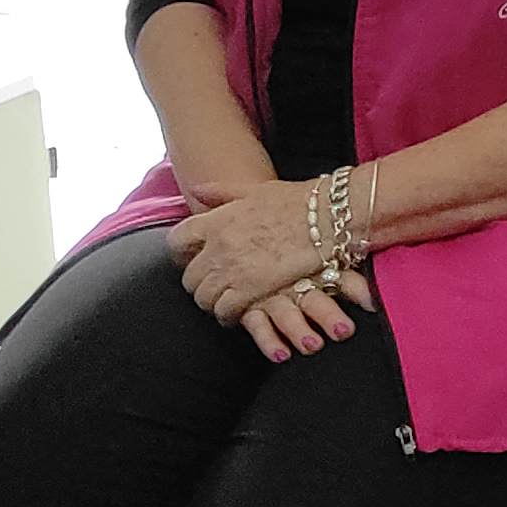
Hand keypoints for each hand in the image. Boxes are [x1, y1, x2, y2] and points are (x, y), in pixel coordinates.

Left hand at [169, 180, 350, 333]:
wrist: (329, 218)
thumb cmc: (298, 202)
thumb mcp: (256, 191)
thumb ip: (223, 192)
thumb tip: (196, 191)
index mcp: (217, 220)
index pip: (177, 242)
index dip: (181, 254)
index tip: (191, 259)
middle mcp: (218, 246)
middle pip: (189, 276)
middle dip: (198, 284)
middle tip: (212, 286)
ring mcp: (232, 269)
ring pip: (203, 297)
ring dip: (212, 302)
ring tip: (224, 302)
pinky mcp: (251, 290)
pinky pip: (225, 311)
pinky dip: (228, 315)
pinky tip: (237, 313)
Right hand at [232, 263, 375, 361]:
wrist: (236, 244)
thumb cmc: (283, 253)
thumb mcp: (315, 253)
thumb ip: (347, 273)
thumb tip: (377, 295)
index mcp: (313, 266)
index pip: (340, 276)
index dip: (357, 288)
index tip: (372, 303)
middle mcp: (293, 281)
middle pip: (313, 298)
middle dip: (327, 314)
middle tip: (343, 330)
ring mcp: (271, 295)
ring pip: (286, 313)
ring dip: (299, 330)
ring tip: (313, 345)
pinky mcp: (248, 308)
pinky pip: (257, 325)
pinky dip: (268, 340)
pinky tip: (281, 355)